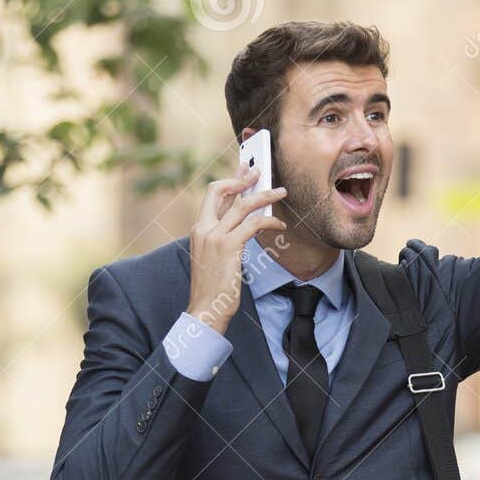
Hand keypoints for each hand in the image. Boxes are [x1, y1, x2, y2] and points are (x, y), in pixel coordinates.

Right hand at [186, 165, 285, 333]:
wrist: (206, 308)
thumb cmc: (213, 287)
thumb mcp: (214, 257)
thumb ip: (224, 237)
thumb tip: (246, 223)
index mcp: (198, 229)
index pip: (212, 196)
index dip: (229, 182)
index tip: (243, 173)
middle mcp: (203, 228)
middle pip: (220, 190)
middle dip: (241, 178)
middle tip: (259, 171)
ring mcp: (214, 236)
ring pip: (242, 205)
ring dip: (264, 195)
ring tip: (280, 192)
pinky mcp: (228, 246)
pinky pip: (253, 224)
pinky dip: (269, 221)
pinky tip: (280, 224)